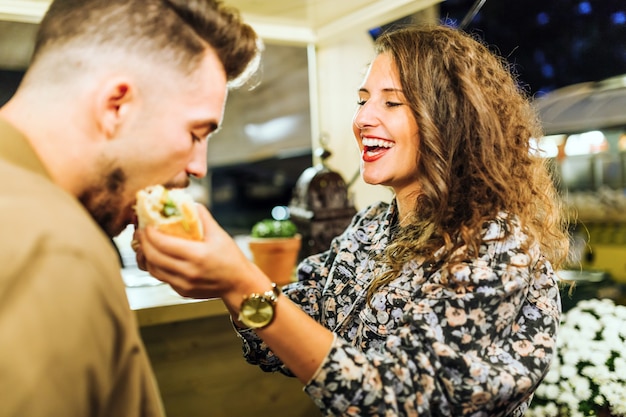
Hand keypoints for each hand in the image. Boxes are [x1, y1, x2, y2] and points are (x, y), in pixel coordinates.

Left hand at [135, 205, 267, 299]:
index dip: (150, 233)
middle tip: (141, 231)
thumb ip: (202, 216)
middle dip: (143, 242)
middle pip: (153, 257)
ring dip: (146, 255)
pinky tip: (157, 256)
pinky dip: (156, 265)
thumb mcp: (219, 234)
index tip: (146, 223)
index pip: (163, 243)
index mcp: (197, 255)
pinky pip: (161, 277)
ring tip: (146, 243)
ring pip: (153, 269)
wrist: (239, 284)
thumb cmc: (231, 258)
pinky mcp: (182, 291)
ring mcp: (183, 284)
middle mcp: (188, 272)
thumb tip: (187, 201)